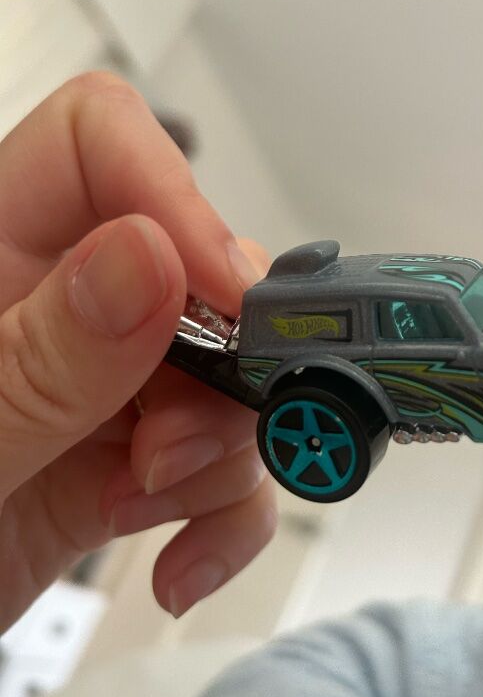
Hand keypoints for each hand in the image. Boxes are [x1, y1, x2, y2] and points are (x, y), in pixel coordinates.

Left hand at [0, 73, 276, 631]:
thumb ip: (40, 359)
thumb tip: (148, 258)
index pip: (93, 143)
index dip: (171, 194)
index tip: (221, 294)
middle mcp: (51, 309)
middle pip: (194, 266)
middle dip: (221, 359)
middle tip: (182, 437)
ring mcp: (96, 386)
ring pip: (228, 367)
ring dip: (222, 449)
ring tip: (154, 502)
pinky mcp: (125, 460)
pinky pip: (225, 456)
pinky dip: (225, 511)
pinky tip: (177, 553)